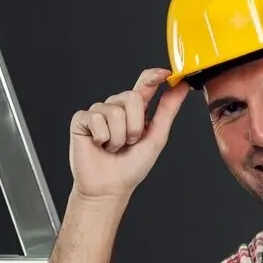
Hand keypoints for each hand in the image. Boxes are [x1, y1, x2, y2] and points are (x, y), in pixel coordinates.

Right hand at [69, 67, 189, 201]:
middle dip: (135, 126)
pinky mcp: (81, 119)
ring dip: (119, 137)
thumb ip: (167, 110)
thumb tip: (180, 87)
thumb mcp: (156, 137)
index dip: (153, 76)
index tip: (165, 74)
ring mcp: (98, 112)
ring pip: (115, 111)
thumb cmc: (131, 167)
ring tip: (114, 147)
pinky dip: (102, 138)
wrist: (110, 187)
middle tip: (129, 142)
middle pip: (132, 97)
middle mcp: (116, 107)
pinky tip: (99, 145)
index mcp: (135, 110)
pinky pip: (96, 119)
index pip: (144, 84)